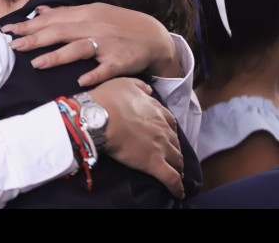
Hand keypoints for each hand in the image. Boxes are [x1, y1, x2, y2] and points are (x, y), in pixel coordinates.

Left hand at [2, 3, 179, 86]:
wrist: (153, 36)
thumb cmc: (118, 25)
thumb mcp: (93, 13)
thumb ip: (65, 14)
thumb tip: (39, 11)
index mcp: (85, 14)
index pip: (52, 19)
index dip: (29, 25)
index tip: (6, 31)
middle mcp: (94, 26)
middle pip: (61, 32)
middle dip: (35, 39)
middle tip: (13, 47)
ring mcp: (108, 44)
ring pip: (80, 49)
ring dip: (58, 56)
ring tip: (37, 64)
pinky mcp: (120, 61)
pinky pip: (105, 69)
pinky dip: (94, 75)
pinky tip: (81, 82)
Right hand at [89, 77, 184, 198]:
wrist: (100, 117)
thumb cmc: (108, 100)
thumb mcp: (126, 83)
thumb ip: (140, 87)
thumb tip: (148, 91)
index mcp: (157, 111)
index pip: (170, 123)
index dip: (169, 131)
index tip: (167, 137)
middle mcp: (163, 128)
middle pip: (175, 142)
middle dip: (175, 150)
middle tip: (172, 157)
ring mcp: (161, 146)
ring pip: (177, 160)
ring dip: (178, 167)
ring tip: (176, 174)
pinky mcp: (154, 164)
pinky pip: (171, 179)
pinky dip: (177, 187)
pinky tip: (178, 193)